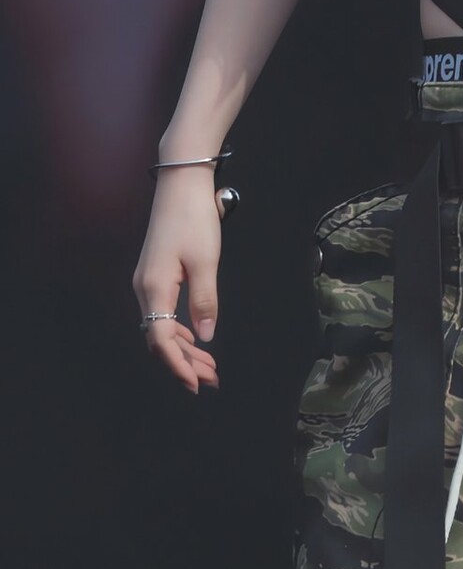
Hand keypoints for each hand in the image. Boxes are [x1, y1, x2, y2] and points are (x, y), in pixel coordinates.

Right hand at [132, 182, 223, 392]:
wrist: (180, 185)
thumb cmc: (194, 219)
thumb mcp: (206, 261)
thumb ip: (205, 301)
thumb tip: (206, 337)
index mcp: (154, 288)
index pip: (161, 339)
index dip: (178, 365)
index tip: (196, 383)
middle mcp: (145, 289)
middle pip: (160, 337)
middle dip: (184, 362)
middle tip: (211, 379)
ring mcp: (148, 282)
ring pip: (162, 326)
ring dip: (184, 348)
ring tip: (208, 365)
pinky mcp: (156, 274)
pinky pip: (163, 312)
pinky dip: (180, 330)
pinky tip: (195, 338)